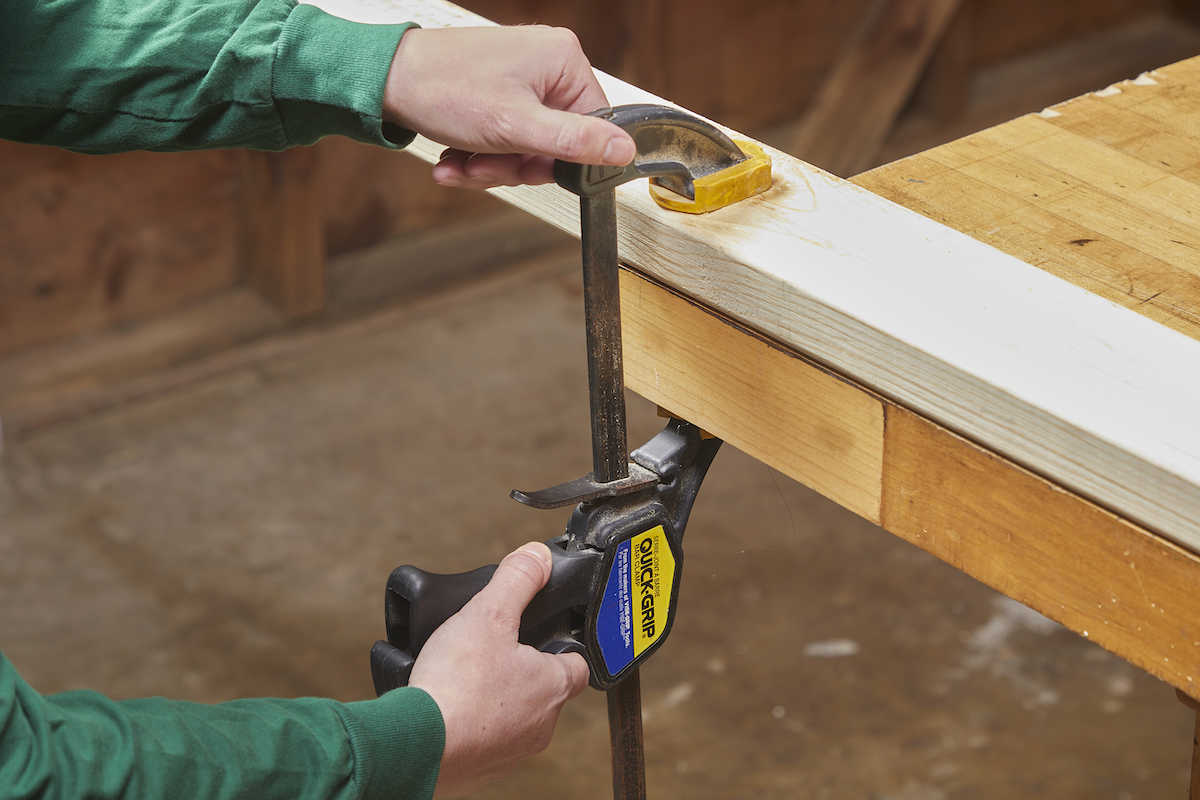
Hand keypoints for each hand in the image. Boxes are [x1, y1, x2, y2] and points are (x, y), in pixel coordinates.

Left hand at [383, 26, 635, 188]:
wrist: (385, 80)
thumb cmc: (445, 90)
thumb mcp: (518, 127)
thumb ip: (575, 142)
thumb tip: (625, 151)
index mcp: (564, 60)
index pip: (592, 126)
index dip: (560, 160)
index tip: (528, 170)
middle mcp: (547, 63)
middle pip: (556, 141)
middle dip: (515, 165)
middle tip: (486, 167)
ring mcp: (521, 77)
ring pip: (526, 146)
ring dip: (492, 166)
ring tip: (462, 164)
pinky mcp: (497, 91)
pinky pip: (504, 138)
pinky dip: (479, 154)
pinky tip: (455, 158)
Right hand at [408, 542, 590, 797]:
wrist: (416, 746)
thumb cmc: (456, 686)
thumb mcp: (488, 614)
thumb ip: (516, 580)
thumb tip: (537, 558)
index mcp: (551, 687)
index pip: (577, 664)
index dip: (562, 645)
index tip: (545, 636)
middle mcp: (539, 726)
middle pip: (543, 691)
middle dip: (521, 671)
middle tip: (495, 653)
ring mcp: (510, 753)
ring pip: (514, 720)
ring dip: (495, 701)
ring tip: (467, 680)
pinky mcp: (480, 771)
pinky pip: (483, 744)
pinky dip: (471, 726)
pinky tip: (448, 709)